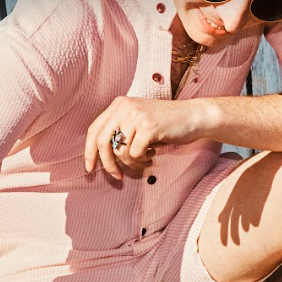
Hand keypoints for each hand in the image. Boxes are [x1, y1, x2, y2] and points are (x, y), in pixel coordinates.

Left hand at [82, 96, 201, 178]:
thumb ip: (120, 131)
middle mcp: (124, 107)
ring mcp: (136, 115)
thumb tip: (100, 157)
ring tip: (145, 158)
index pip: (94, 129)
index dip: (89, 151)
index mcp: (119, 104)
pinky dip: (143, 160)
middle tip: (117, 176)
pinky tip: (153, 154)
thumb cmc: (165, 124)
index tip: (90, 168)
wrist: (193, 117)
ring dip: (132, 163)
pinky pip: (135, 154)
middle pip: (102, 142)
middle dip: (107, 164)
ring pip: (121, 151)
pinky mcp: (148, 127)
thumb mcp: (138, 122)